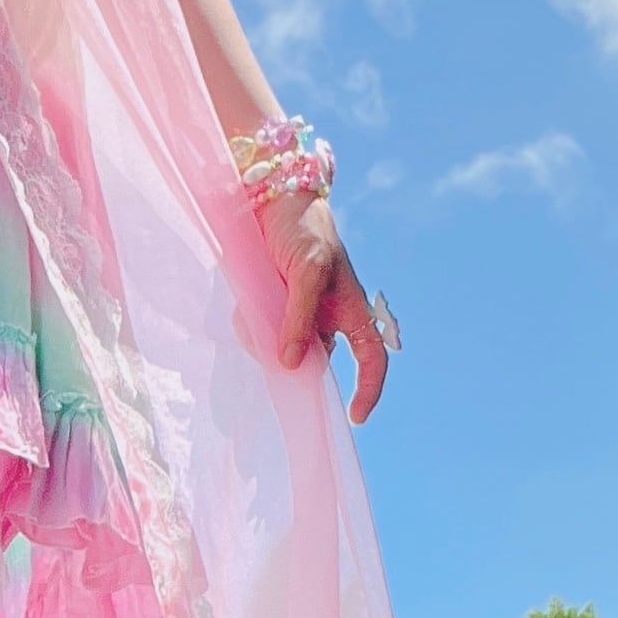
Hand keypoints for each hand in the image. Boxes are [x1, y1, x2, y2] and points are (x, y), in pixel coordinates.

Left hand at [259, 192, 389, 423]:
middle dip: (293, 363)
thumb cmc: (302, 230)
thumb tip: (290, 363)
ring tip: (256, 309)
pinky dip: (251, 328)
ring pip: (283, 350)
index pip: (371, 357)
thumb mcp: (308, 272)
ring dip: (265, 341)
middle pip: (315, 360)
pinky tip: (246, 307)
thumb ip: (300, 318)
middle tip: (271, 349)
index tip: (355, 416)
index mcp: (351, 309)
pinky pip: (260, 333)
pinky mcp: (272, 308)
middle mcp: (327, 317)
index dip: (368, 388)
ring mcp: (299, 314)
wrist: (270, 200)